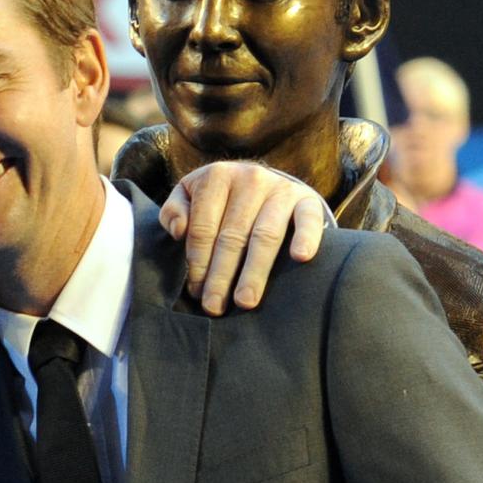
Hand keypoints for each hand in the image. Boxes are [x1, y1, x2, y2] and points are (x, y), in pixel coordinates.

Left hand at [160, 161, 327, 315]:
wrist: (263, 181)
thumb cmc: (219, 198)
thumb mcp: (189, 194)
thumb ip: (174, 210)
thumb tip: (177, 231)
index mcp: (216, 176)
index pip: (202, 227)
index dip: (197, 262)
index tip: (195, 291)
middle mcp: (250, 179)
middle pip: (232, 236)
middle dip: (221, 275)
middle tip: (214, 305)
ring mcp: (280, 189)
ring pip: (265, 236)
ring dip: (254, 271)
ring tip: (245, 301)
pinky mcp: (307, 200)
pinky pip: (308, 219)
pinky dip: (306, 237)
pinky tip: (300, 258)